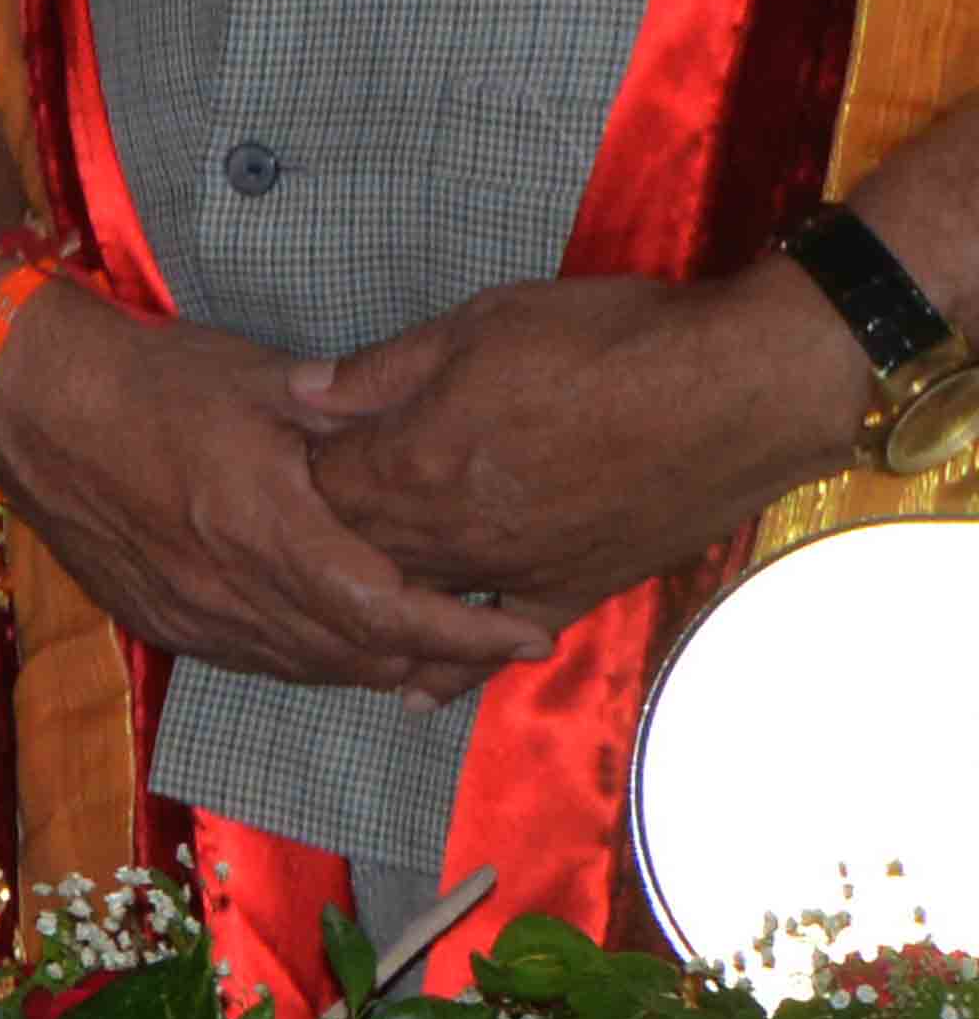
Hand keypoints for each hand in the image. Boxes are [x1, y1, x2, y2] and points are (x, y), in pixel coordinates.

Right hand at [0, 288, 544, 701]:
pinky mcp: (162, 620)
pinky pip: (259, 660)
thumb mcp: (262, 379)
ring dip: (379, 663)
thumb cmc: (146, 376)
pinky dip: (314, 657)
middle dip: (438, 658)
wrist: (24, 400)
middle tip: (495, 641)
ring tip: (433, 647)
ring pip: (312, 668)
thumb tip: (418, 425)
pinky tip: (337, 636)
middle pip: (361, 656)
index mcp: (266, 527)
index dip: (468, 635)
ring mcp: (194, 614)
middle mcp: (233, 589)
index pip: (392, 612)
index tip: (528, 635)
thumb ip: (345, 416)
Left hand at [293, 270, 869, 624]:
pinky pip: (501, 641)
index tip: (280, 461)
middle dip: (323, 540)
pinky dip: (457, 667)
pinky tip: (418, 693)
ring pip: (417, 601)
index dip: (293, 473)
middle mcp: (455, 528)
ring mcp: (515, 567)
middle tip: (297, 532)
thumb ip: (382, 370)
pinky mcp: (576, 588)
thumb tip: (300, 393)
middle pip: (357, 550)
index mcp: (418, 458)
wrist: (739, 390)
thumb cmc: (609, 341)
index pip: (317, 486)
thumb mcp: (480, 325)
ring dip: (374, 603)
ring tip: (329, 612)